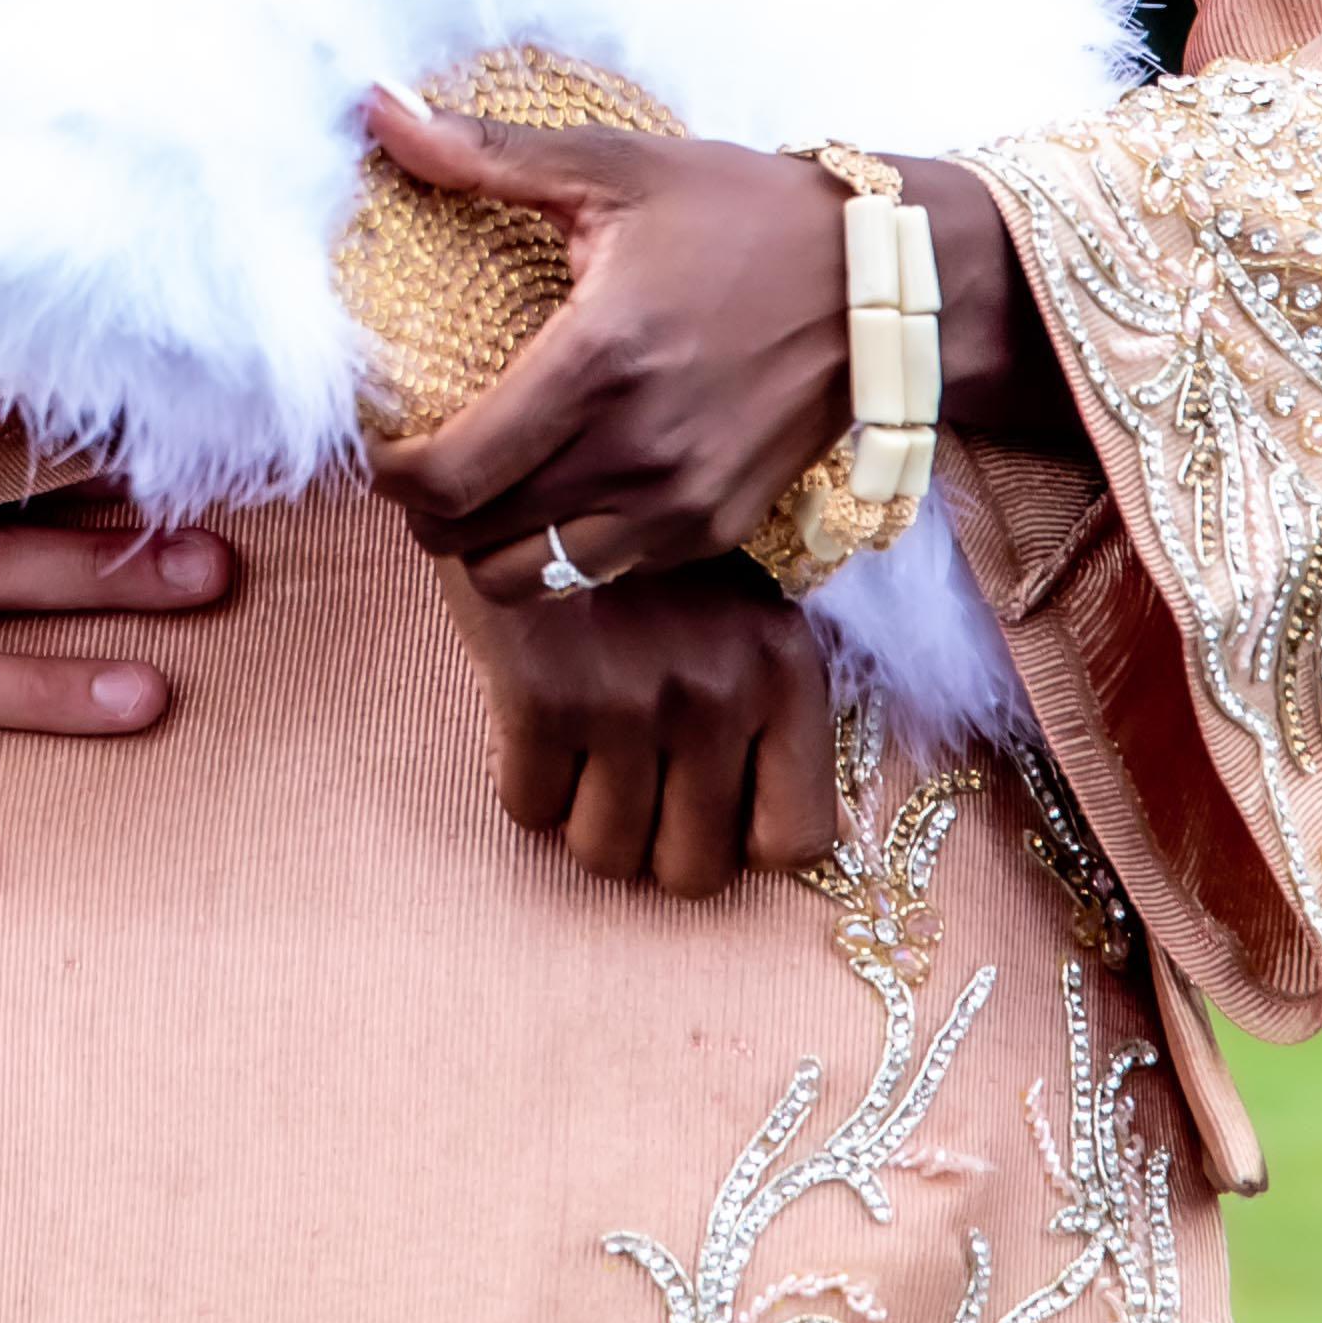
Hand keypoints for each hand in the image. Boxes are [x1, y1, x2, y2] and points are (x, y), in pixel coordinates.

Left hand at [358, 85, 853, 598]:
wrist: (884, 281)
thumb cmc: (743, 212)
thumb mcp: (615, 166)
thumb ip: (486, 153)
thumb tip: (376, 107)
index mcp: (598, 363)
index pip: (450, 478)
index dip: (390, 475)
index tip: (380, 441)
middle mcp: (637, 452)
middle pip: (473, 541)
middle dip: (423, 509)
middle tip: (417, 460)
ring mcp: (681, 503)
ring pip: (532, 579)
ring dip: (485, 545)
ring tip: (481, 488)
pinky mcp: (717, 528)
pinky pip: (603, 573)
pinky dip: (558, 550)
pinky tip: (556, 491)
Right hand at [440, 550, 835, 897]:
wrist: (536, 450)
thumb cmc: (642, 546)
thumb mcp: (737, 602)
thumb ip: (757, 700)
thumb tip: (751, 833)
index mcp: (783, 667)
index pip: (795, 839)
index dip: (742, 838)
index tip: (707, 803)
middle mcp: (720, 689)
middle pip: (693, 872)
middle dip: (657, 843)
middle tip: (633, 786)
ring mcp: (631, 697)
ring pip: (606, 854)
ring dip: (586, 818)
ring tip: (582, 757)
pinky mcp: (543, 693)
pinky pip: (528, 806)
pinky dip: (526, 781)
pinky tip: (532, 723)